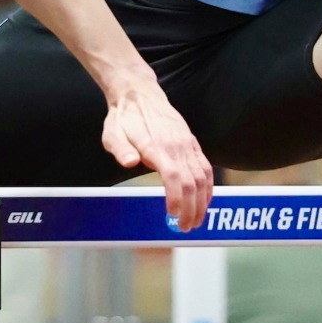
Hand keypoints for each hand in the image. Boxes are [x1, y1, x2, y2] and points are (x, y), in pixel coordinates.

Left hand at [99, 79, 213, 231]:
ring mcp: (187, 144)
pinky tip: (204, 200)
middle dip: (191, 208)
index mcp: (157, 146)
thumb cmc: (124, 118)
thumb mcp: (112, 133)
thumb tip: (130, 162)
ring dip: (203, 201)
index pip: (173, 176)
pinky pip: (206, 167)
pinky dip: (208, 187)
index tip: (172, 215)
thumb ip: (120, 149)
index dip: (176, 198)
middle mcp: (177, 146)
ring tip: (196, 220)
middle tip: (184, 227)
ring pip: (203, 176)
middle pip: (192, 182)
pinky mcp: (192, 143)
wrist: (140, 95)